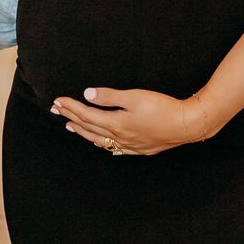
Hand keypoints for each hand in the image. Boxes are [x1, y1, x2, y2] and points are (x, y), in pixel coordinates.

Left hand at [51, 86, 204, 155]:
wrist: (187, 124)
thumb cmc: (162, 108)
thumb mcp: (135, 96)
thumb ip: (110, 96)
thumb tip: (87, 94)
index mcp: (116, 124)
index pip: (86, 115)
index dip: (70, 107)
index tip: (58, 100)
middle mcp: (120, 137)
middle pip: (88, 128)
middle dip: (70, 117)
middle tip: (55, 111)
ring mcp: (130, 145)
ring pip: (99, 140)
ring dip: (83, 132)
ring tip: (70, 126)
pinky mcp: (141, 149)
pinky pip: (116, 149)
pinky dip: (103, 144)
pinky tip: (103, 144)